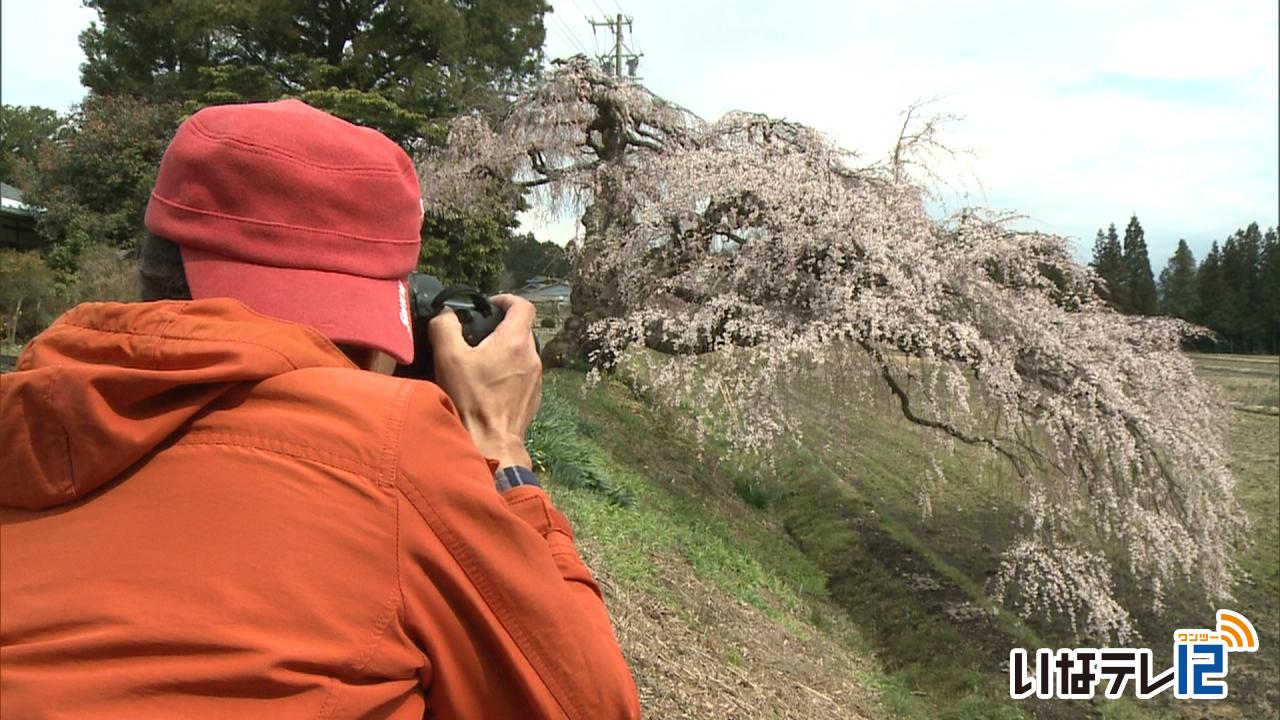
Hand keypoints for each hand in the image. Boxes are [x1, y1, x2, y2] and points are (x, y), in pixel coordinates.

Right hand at [428, 294, 540, 468]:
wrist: (491, 443)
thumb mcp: (448, 357)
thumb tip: (446, 314)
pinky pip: (523, 374)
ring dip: (504, 351)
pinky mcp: (533, 397)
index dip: (506, 300)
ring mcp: (536, 379)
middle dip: (501, 327)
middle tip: (477, 336)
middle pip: (522, 329)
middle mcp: (532, 356)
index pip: (523, 306)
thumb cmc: (470, 399)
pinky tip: (489, 385)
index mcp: (516, 341)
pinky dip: (509, 372)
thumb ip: (444, 327)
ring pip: (522, 353)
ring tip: (480, 363)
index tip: (488, 306)